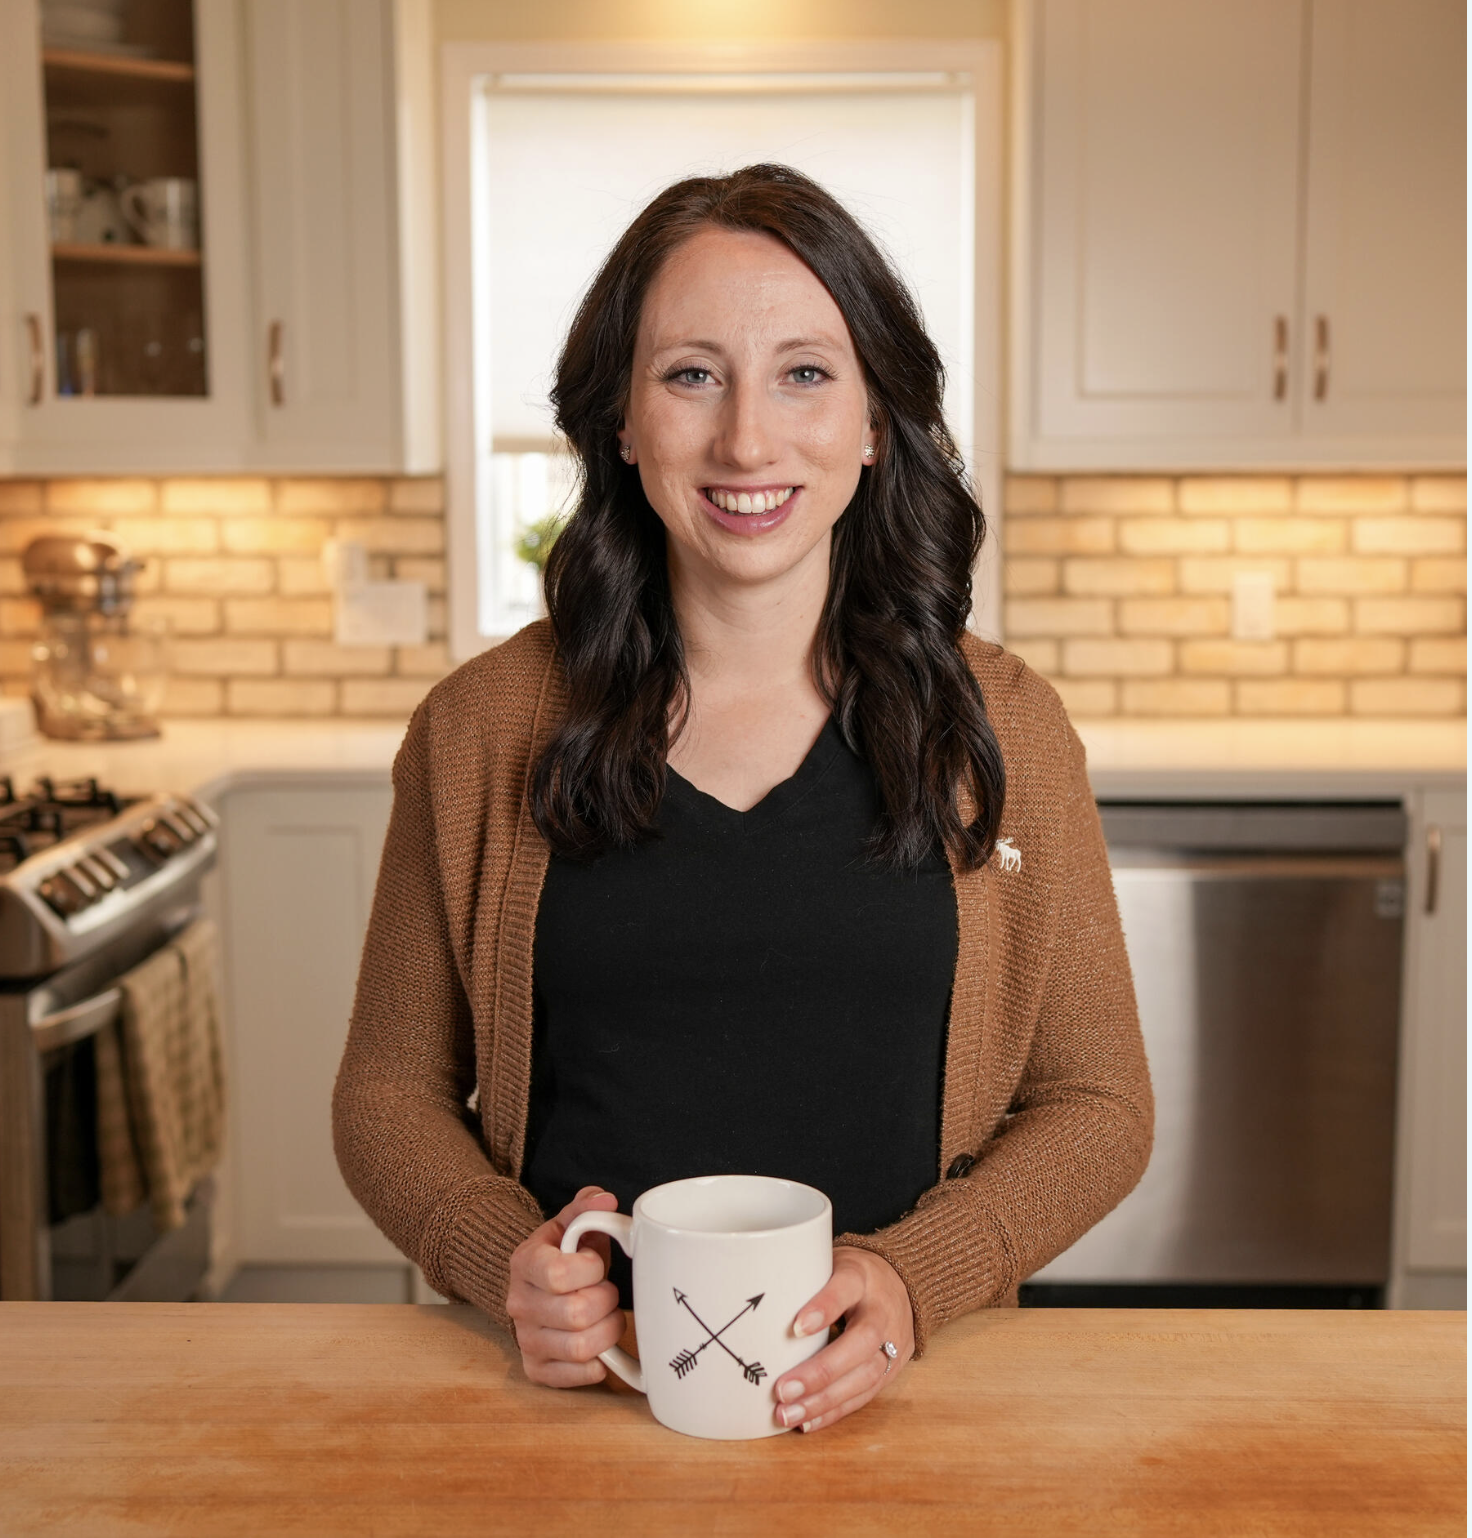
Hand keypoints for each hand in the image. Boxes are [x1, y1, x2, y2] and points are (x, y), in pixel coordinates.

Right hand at [505, 1186, 624, 1386]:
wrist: (535, 1287)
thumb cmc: (562, 1256)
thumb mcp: (570, 1226)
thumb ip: (586, 1208)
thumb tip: (607, 1199)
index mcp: (525, 1263)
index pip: (558, 1274)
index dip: (591, 1269)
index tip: (596, 1264)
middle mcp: (519, 1304)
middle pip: (576, 1314)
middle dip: (607, 1301)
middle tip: (608, 1293)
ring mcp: (525, 1339)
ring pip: (580, 1348)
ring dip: (607, 1332)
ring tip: (607, 1317)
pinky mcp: (536, 1368)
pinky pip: (574, 1377)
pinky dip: (597, 1364)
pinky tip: (599, 1346)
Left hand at [771, 1246, 914, 1432]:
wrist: (904, 1285)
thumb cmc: (852, 1275)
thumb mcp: (831, 1262)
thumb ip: (803, 1278)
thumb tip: (752, 1298)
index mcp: (862, 1277)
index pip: (846, 1287)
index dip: (824, 1307)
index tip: (796, 1328)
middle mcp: (881, 1311)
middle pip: (861, 1342)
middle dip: (822, 1371)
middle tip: (783, 1390)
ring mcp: (892, 1343)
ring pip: (864, 1376)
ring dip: (824, 1401)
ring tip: (787, 1414)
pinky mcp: (891, 1370)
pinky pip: (865, 1395)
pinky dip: (834, 1411)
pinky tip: (807, 1422)